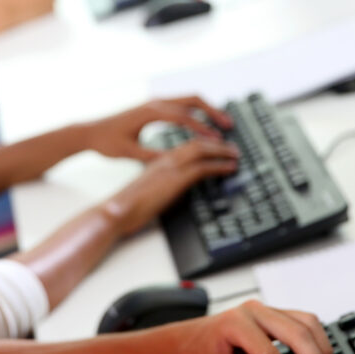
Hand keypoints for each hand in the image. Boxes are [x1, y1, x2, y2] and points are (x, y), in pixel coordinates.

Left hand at [87, 96, 232, 161]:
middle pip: (192, 100)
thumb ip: (152, 155)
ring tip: (222, 123)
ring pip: (188, 100)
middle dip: (213, 112)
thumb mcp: (129, 153)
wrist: (89, 131)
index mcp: (151, 113)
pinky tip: (203, 122)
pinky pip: (181, 104)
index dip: (203, 128)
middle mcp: (155, 103)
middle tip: (228, 125)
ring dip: (206, 110)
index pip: (184, 117)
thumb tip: (173, 160)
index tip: (217, 139)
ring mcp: (155, 102)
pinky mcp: (154, 107)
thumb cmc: (107, 142)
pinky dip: (196, 111)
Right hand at [102, 137, 238, 235]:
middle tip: (232, 147)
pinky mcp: (176, 179)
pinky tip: (230, 168)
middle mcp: (166, 160)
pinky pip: (204, 167)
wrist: (118, 210)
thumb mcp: (149, 191)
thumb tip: (176, 190)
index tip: (216, 147)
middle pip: (197, 143)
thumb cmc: (128, 206)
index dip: (204, 144)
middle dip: (217, 144)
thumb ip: (163, 185)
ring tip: (235, 154)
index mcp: (159, 161)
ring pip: (203, 150)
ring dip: (222, 151)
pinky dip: (220, 165)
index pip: (186, 146)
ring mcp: (171, 167)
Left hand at [170, 300, 334, 353]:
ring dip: (321, 350)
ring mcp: (266, 309)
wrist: (187, 339)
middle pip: (296, 332)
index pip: (269, 352)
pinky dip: (317, 341)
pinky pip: (305, 322)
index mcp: (235, 324)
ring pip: (307, 323)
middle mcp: (254, 311)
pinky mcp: (275, 314)